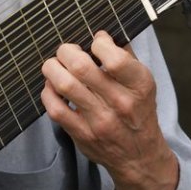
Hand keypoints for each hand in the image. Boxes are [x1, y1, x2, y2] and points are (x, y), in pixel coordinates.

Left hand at [40, 31, 178, 189]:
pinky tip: (52, 87)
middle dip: (67, 51)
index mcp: (139, 85)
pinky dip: (48, 92)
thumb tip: (101, 34)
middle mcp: (120, 103)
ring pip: (65, 85)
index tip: (95, 43)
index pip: (113, 57)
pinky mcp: (82, 134)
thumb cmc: (138, 112)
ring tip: (54, 65)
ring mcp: (99, 121)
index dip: (98, 43)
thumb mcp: (142, 83)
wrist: (139, 156)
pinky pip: (55, 108)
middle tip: (66, 51)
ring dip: (52, 69)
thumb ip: (125, 57)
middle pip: (81, 67)